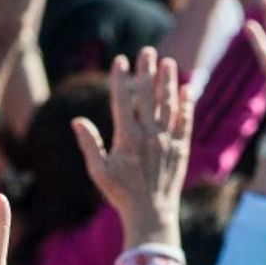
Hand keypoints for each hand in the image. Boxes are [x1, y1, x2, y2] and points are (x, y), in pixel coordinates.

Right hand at [72, 48, 191, 248]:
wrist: (151, 213)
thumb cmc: (121, 194)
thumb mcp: (99, 171)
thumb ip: (89, 144)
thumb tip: (77, 121)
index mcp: (126, 137)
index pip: (122, 100)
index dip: (120, 78)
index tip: (120, 60)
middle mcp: (149, 135)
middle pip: (147, 95)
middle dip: (146, 71)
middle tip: (147, 51)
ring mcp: (167, 140)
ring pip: (168, 104)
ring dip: (169, 81)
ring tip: (169, 62)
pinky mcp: (181, 148)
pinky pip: (185, 121)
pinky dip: (187, 105)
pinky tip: (188, 89)